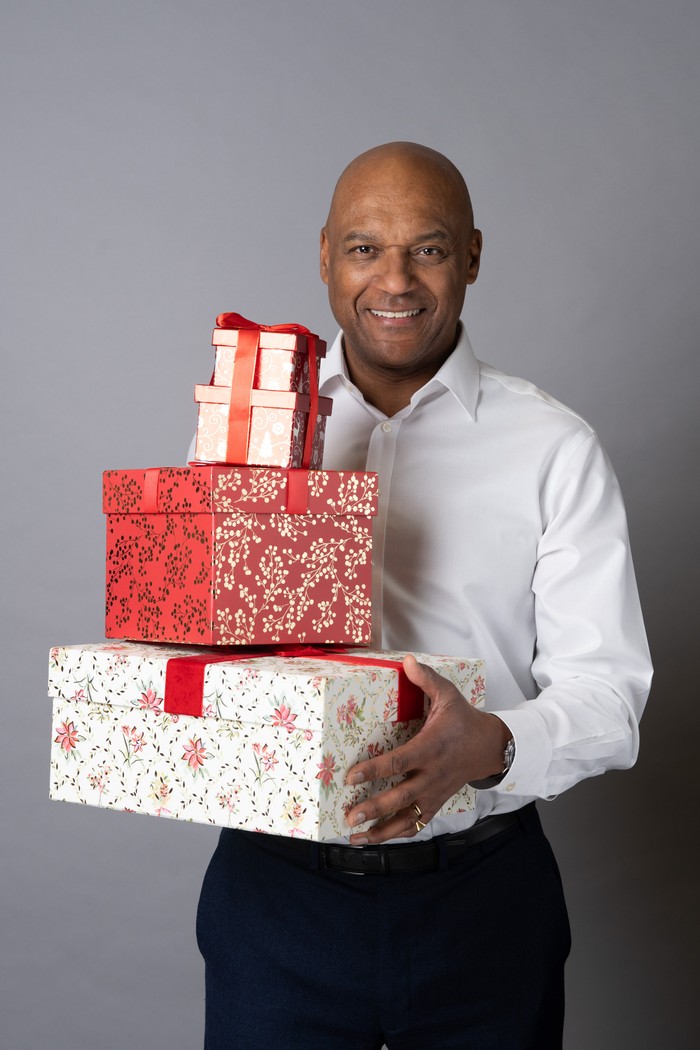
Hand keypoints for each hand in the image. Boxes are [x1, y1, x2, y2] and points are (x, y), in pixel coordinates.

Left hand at [344, 654, 510, 843]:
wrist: (491, 747)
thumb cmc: (464, 720)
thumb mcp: (449, 695)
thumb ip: (427, 680)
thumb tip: (407, 660)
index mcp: (430, 748)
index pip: (399, 762)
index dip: (375, 770)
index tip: (351, 776)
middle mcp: (431, 775)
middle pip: (400, 797)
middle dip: (374, 808)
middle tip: (349, 816)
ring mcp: (434, 793)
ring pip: (407, 818)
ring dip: (381, 831)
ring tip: (355, 838)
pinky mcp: (437, 803)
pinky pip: (417, 824)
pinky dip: (397, 834)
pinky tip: (375, 839)